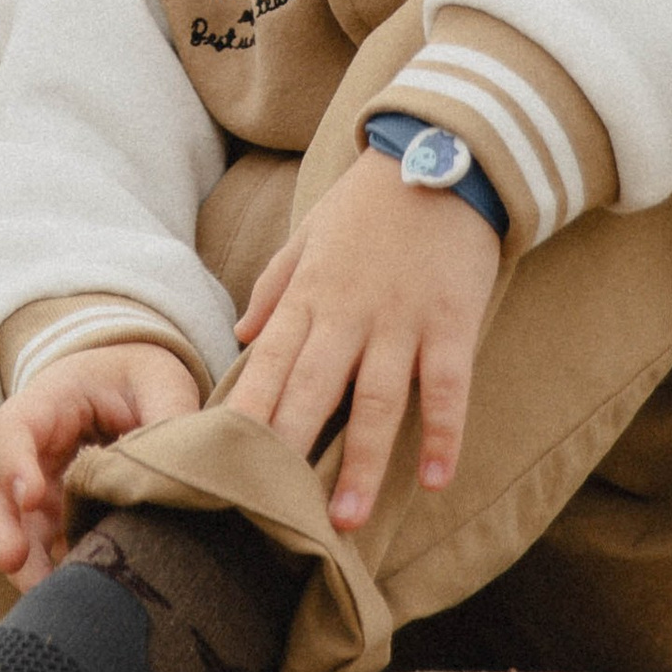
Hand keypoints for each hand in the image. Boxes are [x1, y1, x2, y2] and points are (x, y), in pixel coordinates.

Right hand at [0, 342, 203, 589]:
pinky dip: (43, 571)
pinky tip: (65, 596)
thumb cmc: (137, 379)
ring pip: (5, 523)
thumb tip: (176, 467)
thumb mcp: (159, 382)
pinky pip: (35, 546)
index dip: (14, 461)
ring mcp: (32, 484)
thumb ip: (167, 415)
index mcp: (48, 401)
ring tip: (41, 594)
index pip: (14, 428)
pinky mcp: (46, 516)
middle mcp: (27, 447)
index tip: (30, 496)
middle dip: (0, 523)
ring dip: (18, 559)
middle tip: (13, 559)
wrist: (126, 386)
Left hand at [227, 147, 500, 535]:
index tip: (218, 460)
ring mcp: (403, 321)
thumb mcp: (310, 235)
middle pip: (311, 391)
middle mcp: (350, 314)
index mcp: (310, 296)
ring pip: (376, 401)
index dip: (244, 413)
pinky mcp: (453, 322)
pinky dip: (443, 434)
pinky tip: (433, 480)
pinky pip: (447, 387)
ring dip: (360, 462)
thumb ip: (275, 287)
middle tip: (266, 510)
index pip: (269, 364)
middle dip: (287, 452)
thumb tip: (241, 334)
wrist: (442, 154)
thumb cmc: (371, 202)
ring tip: (342, 518)